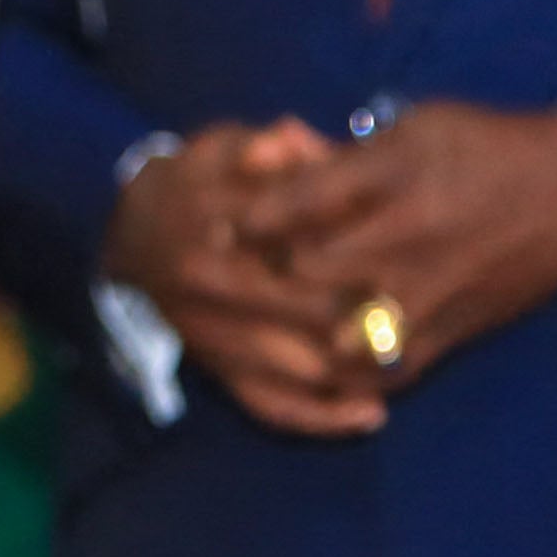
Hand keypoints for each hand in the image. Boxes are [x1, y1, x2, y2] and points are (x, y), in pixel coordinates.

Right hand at [101, 119, 392, 437]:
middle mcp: (209, 283)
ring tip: (412, 356)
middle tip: (422, 308)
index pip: (290, 238)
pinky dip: (323, 417)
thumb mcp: (223, 148)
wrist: (134, 238)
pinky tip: (371, 413)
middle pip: (303, 309)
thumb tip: (292, 139)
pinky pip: (273, 407)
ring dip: (357, 368)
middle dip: (365, 313)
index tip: (403, 249)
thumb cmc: (196, 183)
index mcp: (210, 218)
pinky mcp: (218, 373)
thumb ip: (267, 147)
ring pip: (295, 367)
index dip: (351, 247)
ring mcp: (214, 338)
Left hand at [227, 102, 556, 387]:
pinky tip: (313, 365)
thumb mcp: (413, 126)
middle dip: (261, 275)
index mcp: (392, 177)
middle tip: (226, 277)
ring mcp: (424, 294)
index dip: (247, 215)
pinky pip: (378, 370)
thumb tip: (275, 150)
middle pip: (303, 271)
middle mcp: (403, 240)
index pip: (295, 203)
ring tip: (260, 324)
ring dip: (292, 331)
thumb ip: (341, 152)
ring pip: (331, 331)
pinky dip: (340, 374)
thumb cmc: (487, 148)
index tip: (220, 220)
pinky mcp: (445, 334)